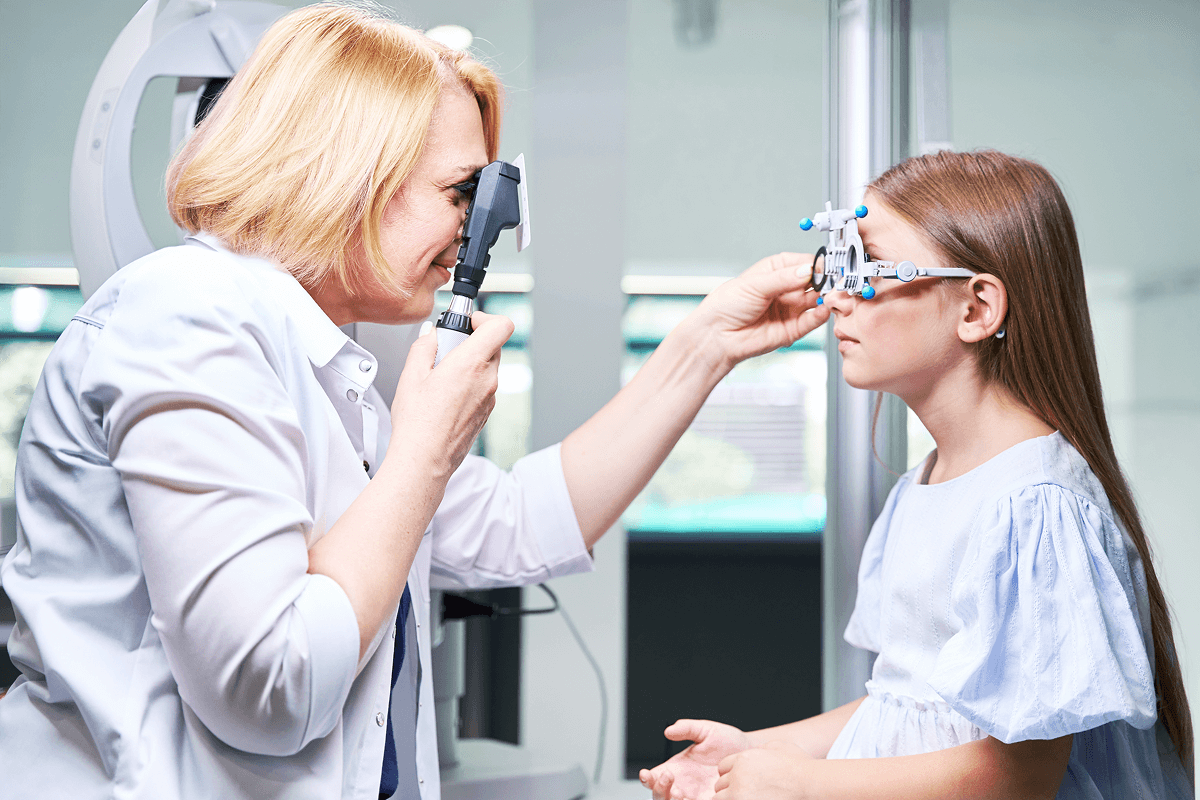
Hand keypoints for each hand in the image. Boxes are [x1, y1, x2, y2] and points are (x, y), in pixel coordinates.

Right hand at [387, 311, 513, 478]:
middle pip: (494, 345)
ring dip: (470, 363)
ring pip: (489, 367)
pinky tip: (446, 395)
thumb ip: (424, 347)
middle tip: (447, 349)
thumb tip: (431, 334)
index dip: (485, 317)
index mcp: (471, 364)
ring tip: (442, 375)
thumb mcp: (411, 375)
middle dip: (472, 340)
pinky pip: (484, 386)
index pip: (501, 326)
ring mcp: (490, 397)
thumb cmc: (418, 424)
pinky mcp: (487, 412)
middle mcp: (487, 380)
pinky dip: (470, 382)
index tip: (468, 322)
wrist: (425, 461)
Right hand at [639, 719, 751, 799]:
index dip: (647, 778)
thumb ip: (687, 729)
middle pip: (660, 795)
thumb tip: (668, 731)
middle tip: (667, 777)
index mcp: (678, 768)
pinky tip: (692, 798)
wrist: (752, 753)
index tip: (647, 773)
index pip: (655, 777)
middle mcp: (684, 785)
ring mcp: (696, 796)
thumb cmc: (730, 742)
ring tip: (679, 792)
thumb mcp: (707, 731)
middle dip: (658, 789)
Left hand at [683, 252, 828, 369]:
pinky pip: (812, 320)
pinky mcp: (792, 328)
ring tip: (829, 295)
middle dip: (824, 281)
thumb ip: (783, 279)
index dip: (815, 264)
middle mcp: (785, 289)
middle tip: (832, 280)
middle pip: (814, 282)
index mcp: (775, 271)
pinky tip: (822, 309)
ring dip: (826, 297)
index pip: (803, 263)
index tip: (825, 265)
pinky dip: (820, 315)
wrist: (717, 335)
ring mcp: (790, 308)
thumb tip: (807, 270)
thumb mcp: (754, 285)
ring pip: (816, 300)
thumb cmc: (726, 306)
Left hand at [713, 740, 813, 799]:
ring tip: (748, 798)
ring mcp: (740, 795)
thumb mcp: (780, 747)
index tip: (742, 781)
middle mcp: (737, 777)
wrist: (810, 784)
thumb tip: (757, 752)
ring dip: (731, 799)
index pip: (722, 768)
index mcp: (743, 759)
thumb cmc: (800, 767)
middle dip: (730, 790)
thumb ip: (763, 749)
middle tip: (747, 793)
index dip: (731, 775)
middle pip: (719, 786)